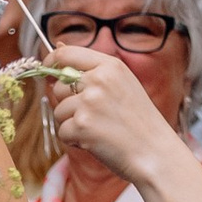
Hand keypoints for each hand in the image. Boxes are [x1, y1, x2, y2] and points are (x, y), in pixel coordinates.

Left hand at [41, 45, 180, 181]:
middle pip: (59, 87)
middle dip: (68, 104)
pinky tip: (96, 142)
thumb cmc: (138, 121)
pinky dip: (74, 141)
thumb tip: (58, 49)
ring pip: (59, 111)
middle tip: (94, 116)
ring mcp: (89, 102)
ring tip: (99, 130)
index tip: (46, 71)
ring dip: (72, 124)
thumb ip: (92, 69)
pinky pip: (62, 132)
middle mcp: (98, 80)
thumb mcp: (122, 84)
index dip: (51, 62)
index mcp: (110, 66)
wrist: (154, 152)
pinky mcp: (82, 125)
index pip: (67, 54)